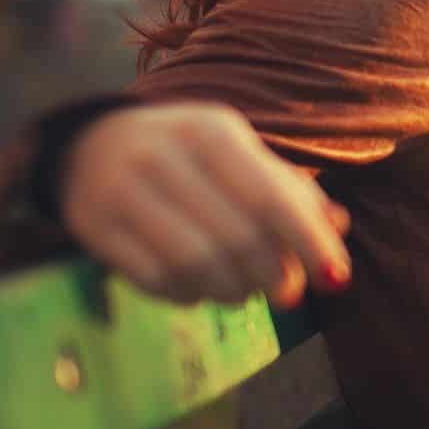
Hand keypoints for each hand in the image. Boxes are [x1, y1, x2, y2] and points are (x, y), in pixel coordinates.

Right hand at [61, 102, 352, 308]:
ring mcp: (123, 192)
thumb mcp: (238, 155)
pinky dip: (190, 295)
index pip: (270, 198)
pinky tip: (200, 289)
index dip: (309, 243)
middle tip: (287, 292)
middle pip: (237, 238)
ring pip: (196, 265)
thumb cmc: (187, 155)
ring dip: (233, 291)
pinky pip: (155, 280)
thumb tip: (338, 227)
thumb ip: (288, 190)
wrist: (89, 147)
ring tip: (244, 291)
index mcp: (211, 132)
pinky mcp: (94, 227)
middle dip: (274, 276)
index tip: (335, 277)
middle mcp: (164, 156)